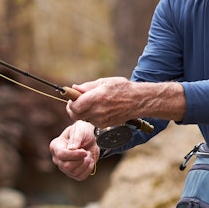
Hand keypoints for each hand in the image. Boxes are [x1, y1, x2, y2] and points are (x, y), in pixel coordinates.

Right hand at [50, 120, 99, 180]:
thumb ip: (76, 137)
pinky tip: (89, 161)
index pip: (61, 155)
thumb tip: (71, 148)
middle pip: (66, 166)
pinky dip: (88, 169)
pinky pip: (80, 177)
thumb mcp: (80, 129)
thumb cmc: (84, 132)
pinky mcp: (73, 173)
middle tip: (85, 152)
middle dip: (80, 160)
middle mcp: (57, 158)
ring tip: (87, 155)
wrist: (92, 139)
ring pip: (74, 172)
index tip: (84, 151)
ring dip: (85, 164)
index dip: (74, 155)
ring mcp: (64, 167)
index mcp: (55, 146)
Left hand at [64, 77, 184, 126]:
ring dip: (82, 113)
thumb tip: (73, 88)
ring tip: (91, 104)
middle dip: (73, 109)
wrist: (138, 101)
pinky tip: (99, 109)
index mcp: (97, 97)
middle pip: (75, 115)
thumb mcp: (104, 82)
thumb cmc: (122, 88)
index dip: (70, 103)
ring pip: (83, 119)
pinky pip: (91, 121)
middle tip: (77, 102)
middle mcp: (98, 110)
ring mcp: (101, 119)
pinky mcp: (104, 125)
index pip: (74, 106)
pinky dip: (91, 116)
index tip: (72, 98)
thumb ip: (87, 87)